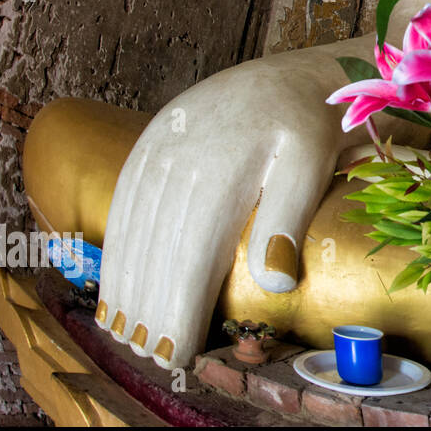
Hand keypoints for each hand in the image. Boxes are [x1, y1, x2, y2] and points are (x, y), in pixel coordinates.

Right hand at [95, 40, 366, 368]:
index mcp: (224, 163)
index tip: (178, 352)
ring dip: (127, 284)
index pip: (192, 253)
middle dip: (151, 307)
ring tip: (129, 332)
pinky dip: (118, 246)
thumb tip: (274, 282)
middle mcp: (181, 153)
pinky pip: (124, 201)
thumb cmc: (310, 128)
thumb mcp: (312, 164)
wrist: (295, 76)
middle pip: (158, 246)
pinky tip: (119, 281)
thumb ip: (287, 217)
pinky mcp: (149, 141)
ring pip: (133, 227)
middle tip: (152, 355)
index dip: (180, 307)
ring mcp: (159, 145)